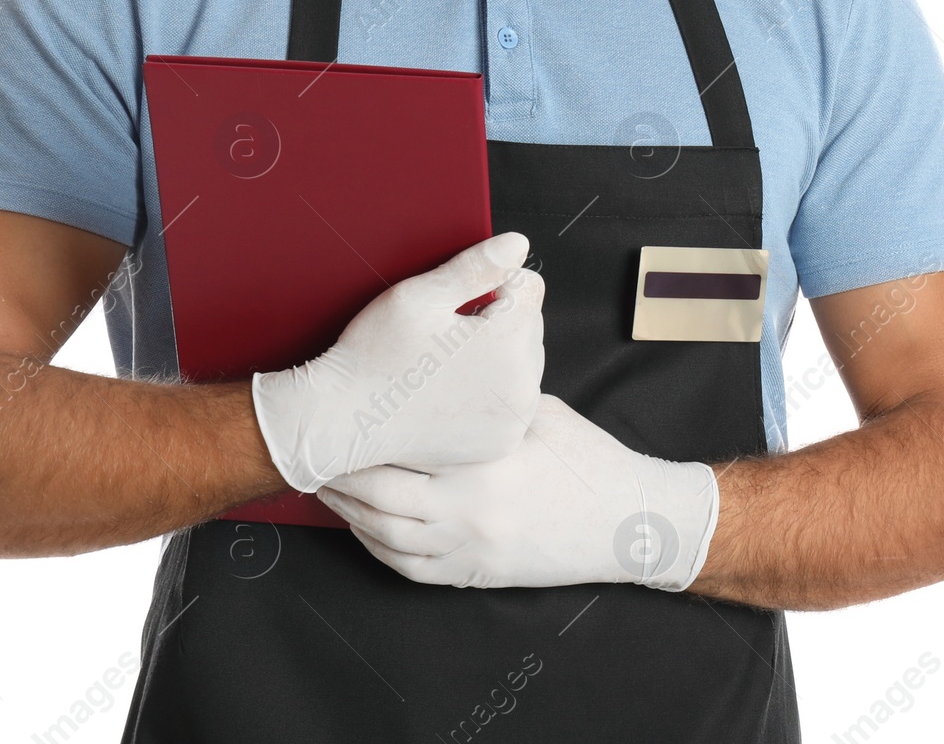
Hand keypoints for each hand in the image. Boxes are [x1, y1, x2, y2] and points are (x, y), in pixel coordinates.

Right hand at [251, 232, 543, 492]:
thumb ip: (475, 267)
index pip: (530, 287)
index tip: (458, 300)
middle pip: (530, 326)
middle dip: (497, 320)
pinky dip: (490, 392)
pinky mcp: (500, 444)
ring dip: (497, 355)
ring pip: (523, 363)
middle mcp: (521, 386)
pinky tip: (451, 390)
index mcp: (507, 341)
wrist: (343, 418)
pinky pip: (510, 401)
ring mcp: (512, 420)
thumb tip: (519, 244)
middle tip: (445, 333)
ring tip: (446, 362)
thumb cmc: (376, 354)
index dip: (493, 282)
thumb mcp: (420, 296)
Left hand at [319, 395, 718, 591]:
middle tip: (315, 455)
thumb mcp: (534, 412)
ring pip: (388, 537)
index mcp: (481, 463)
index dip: (362, 438)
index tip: (338, 417)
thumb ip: (485, 398)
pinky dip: (378, 548)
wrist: (628, 523)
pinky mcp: (477, 574)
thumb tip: (443, 368)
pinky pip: (411, 568)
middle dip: (344, 477)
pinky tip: (363, 528)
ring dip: (350, 513)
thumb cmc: (586, 459)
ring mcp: (470, 550)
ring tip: (325, 488)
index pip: (402, 450)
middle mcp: (468, 512)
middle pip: (381, 498)